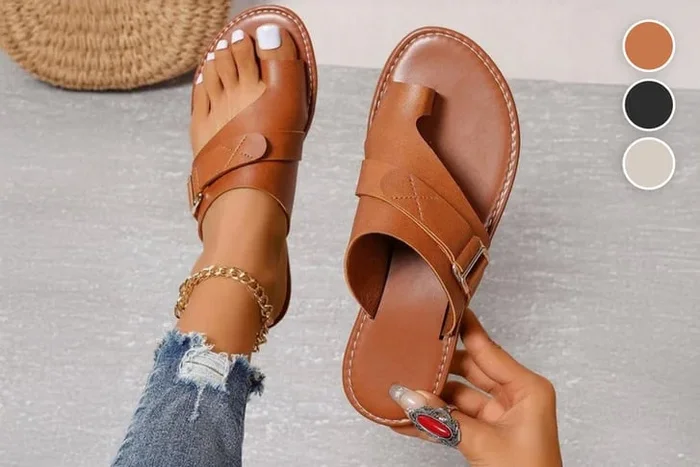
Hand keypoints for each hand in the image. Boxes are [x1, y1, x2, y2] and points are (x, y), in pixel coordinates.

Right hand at [390, 309, 561, 466]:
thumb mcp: (485, 443)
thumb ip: (443, 419)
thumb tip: (409, 397)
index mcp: (528, 389)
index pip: (488, 349)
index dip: (465, 329)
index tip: (446, 308)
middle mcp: (515, 398)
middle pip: (469, 370)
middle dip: (438, 368)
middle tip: (410, 354)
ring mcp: (500, 417)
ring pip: (457, 396)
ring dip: (431, 397)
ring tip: (403, 390)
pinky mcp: (487, 435)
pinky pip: (455, 420)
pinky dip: (434, 421)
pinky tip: (410, 418)